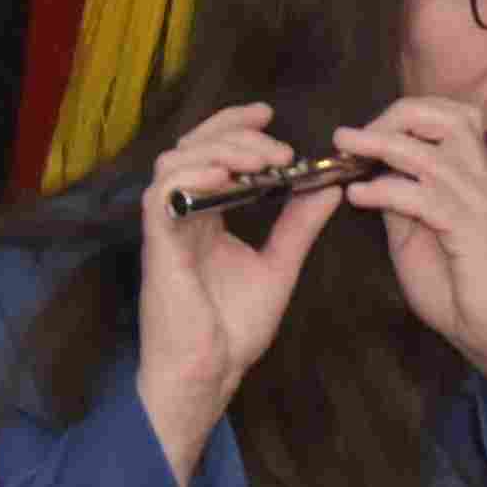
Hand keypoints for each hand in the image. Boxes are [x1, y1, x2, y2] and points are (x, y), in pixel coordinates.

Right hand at [136, 101, 347, 472]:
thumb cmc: (233, 329)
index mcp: (206, 216)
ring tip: (263, 161)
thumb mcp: (279, 265)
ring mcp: (167, 228)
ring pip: (175, 161)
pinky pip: (163, 195)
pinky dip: (194, 176)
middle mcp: (182, 214)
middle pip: (190, 146)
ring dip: (221, 151)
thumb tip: (328, 188)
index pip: (210, 152)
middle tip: (276, 143)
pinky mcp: (158, 245)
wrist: (209, 374)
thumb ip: (299, 225)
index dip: (234, 125)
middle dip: (232, 132)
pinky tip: (228, 178)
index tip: (268, 113)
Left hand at [325, 97, 486, 399]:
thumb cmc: (460, 288)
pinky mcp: (472, 230)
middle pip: (444, 117)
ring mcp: (480, 202)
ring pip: (431, 151)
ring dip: (380, 144)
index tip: (361, 137)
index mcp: (472, 175)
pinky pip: (424, 196)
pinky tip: (358, 196)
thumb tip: (370, 172)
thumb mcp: (417, 234)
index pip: (448, 116)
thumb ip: (400, 200)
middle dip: (392, 117)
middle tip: (352, 137)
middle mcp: (481, 179)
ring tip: (345, 149)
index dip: (401, 116)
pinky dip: (385, 190)